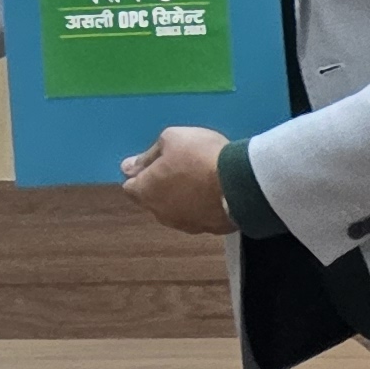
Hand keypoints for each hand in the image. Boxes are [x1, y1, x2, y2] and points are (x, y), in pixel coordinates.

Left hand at [121, 124, 235, 234]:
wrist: (240, 182)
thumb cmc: (200, 156)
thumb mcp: (171, 138)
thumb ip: (148, 155)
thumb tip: (129, 167)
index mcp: (146, 191)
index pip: (130, 187)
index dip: (139, 173)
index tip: (152, 162)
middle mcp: (161, 213)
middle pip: (152, 199)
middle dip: (158, 185)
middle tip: (177, 165)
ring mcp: (185, 224)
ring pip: (174, 209)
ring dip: (179, 196)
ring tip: (197, 177)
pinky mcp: (207, 229)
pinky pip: (196, 215)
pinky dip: (198, 205)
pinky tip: (211, 191)